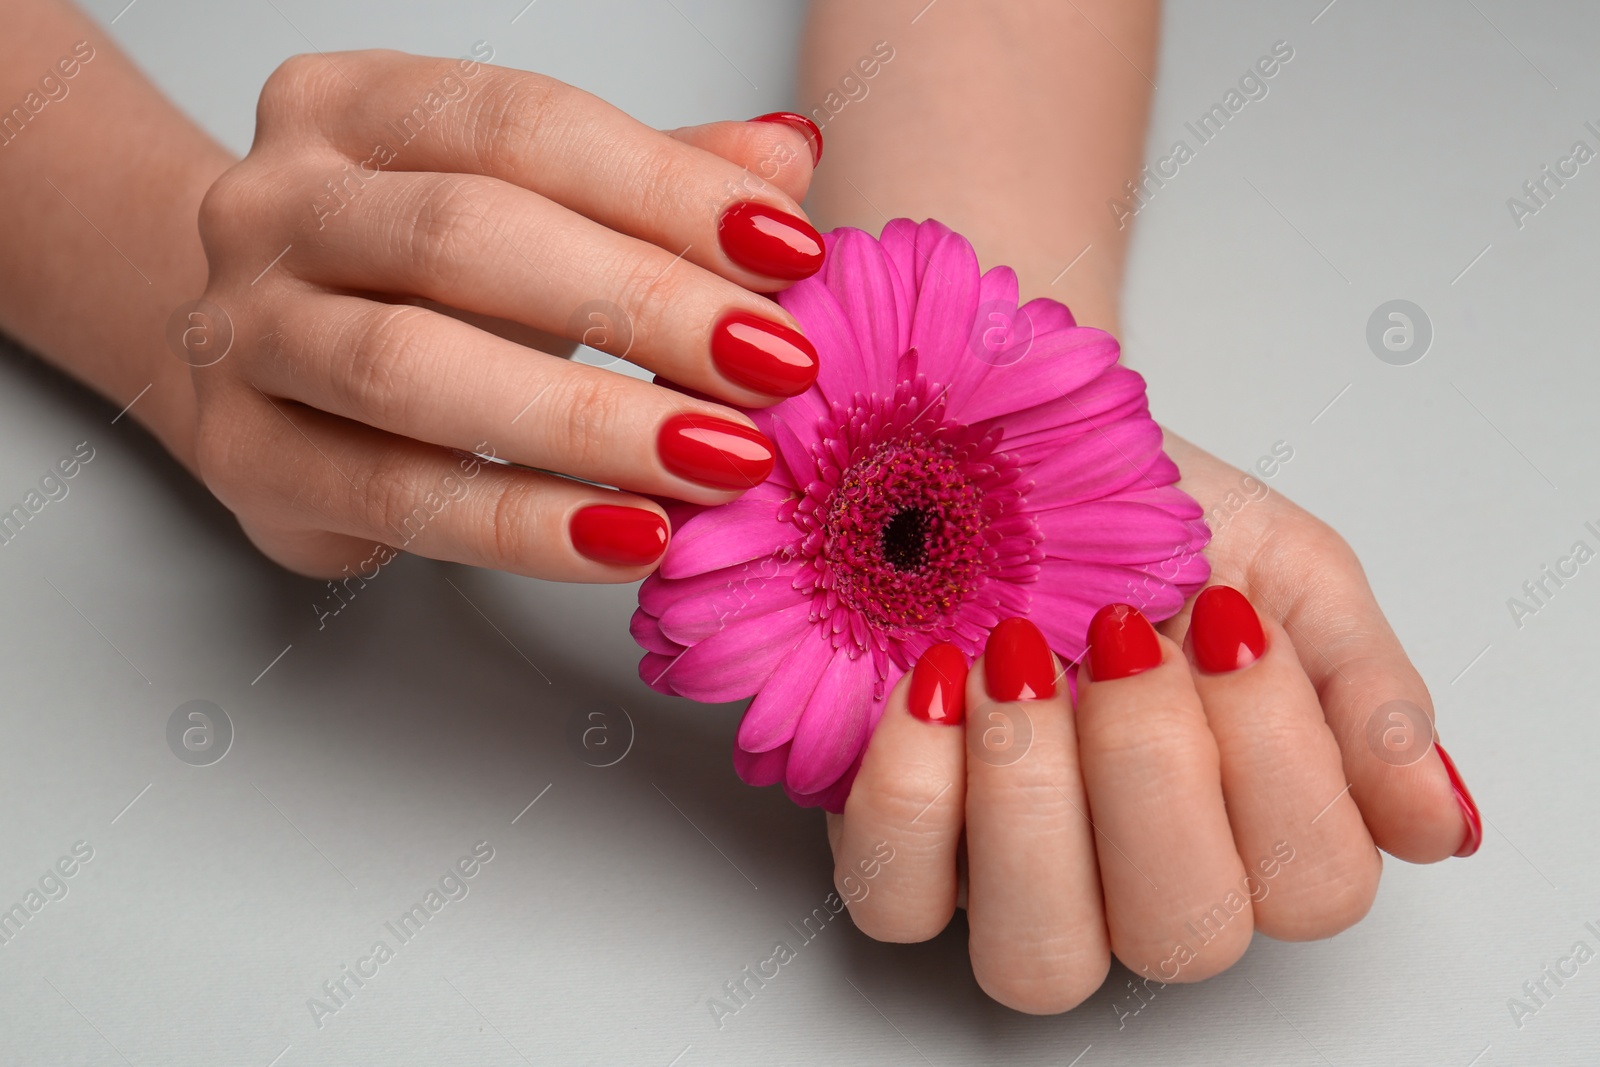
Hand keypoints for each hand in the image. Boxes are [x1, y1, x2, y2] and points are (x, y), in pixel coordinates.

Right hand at [188, 49, 825, 579]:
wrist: (245, 354)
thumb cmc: (408, 274)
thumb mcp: (531, 207)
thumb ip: (650, 184)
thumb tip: (787, 159)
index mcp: (352, 105)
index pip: (525, 126)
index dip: (665, 189)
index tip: (789, 251)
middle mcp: (276, 203)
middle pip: (466, 238)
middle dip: (642, 304)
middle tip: (772, 366)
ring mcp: (243, 332)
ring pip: (414, 372)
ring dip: (590, 422)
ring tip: (720, 461)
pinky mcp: (245, 458)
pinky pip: (397, 498)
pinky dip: (525, 525)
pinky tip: (630, 536)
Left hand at [825, 433, 1478, 1013]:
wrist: (1006, 441)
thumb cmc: (1145, 510)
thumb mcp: (1284, 565)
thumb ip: (1365, 689)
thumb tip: (1439, 826)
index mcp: (1250, 821)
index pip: (1315, 886)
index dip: (1282, 759)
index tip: (1230, 619)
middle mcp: (1135, 875)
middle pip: (1183, 936)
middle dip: (1155, 770)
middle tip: (1123, 634)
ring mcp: (1009, 875)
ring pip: (1040, 959)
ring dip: (1034, 799)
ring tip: (1015, 656)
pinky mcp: (900, 846)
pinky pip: (895, 898)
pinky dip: (912, 793)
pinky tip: (933, 681)